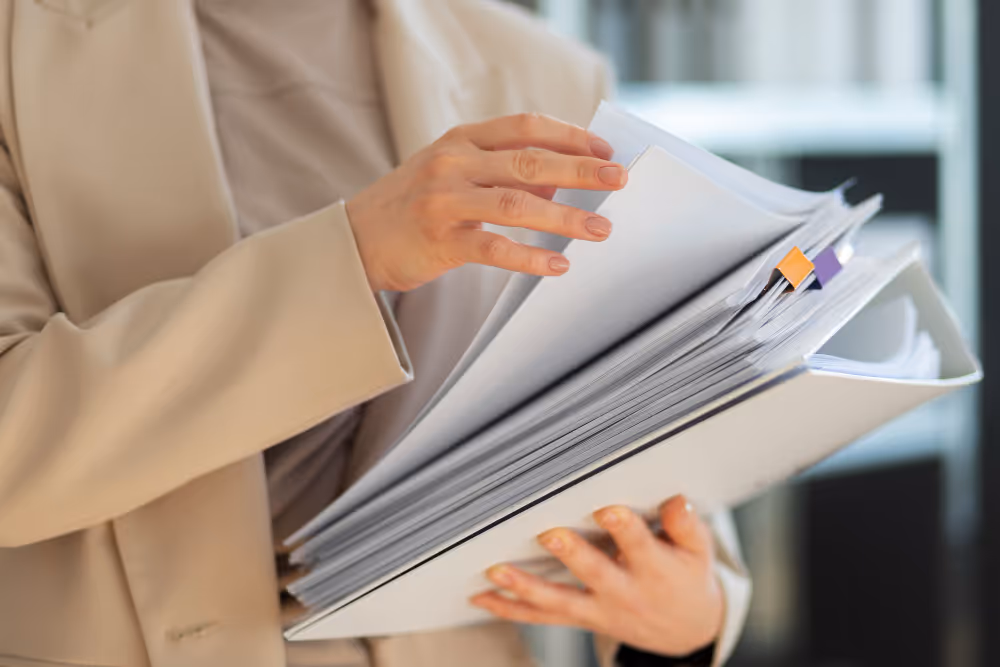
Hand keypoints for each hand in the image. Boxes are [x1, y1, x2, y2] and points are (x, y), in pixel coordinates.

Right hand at [346, 113, 625, 291]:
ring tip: (599, 229)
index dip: (569, 136)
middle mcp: (453, 163)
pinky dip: (530, 256)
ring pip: (518, 203)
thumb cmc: (411, 205)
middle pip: (530, 161)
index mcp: (461, 139)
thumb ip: (503, 171)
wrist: (356, 239)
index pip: (525, 126)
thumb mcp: (454, 173)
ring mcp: (445, 200)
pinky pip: (495, 248)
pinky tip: (558, 264)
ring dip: (565, 216)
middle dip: (581, 170)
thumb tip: (560, 177)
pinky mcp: (440, 240)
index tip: (604, 149)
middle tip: (618, 179)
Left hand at [470, 496, 723, 658]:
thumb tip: (675, 500)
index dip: (625, 528)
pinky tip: (482, 596)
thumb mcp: (698, 551)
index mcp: (656, 569)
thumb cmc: (688, 576)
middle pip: (595, 573)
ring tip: (496, 571)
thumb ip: (685, 525)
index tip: (608, 509)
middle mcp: (625, 592)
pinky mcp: (581, 619)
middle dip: (572, 554)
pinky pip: (542, 617)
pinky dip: (511, 608)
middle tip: (549, 535)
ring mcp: (600, 609)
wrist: (686, 630)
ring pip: (559, 601)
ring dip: (526, 587)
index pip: (640, 545)